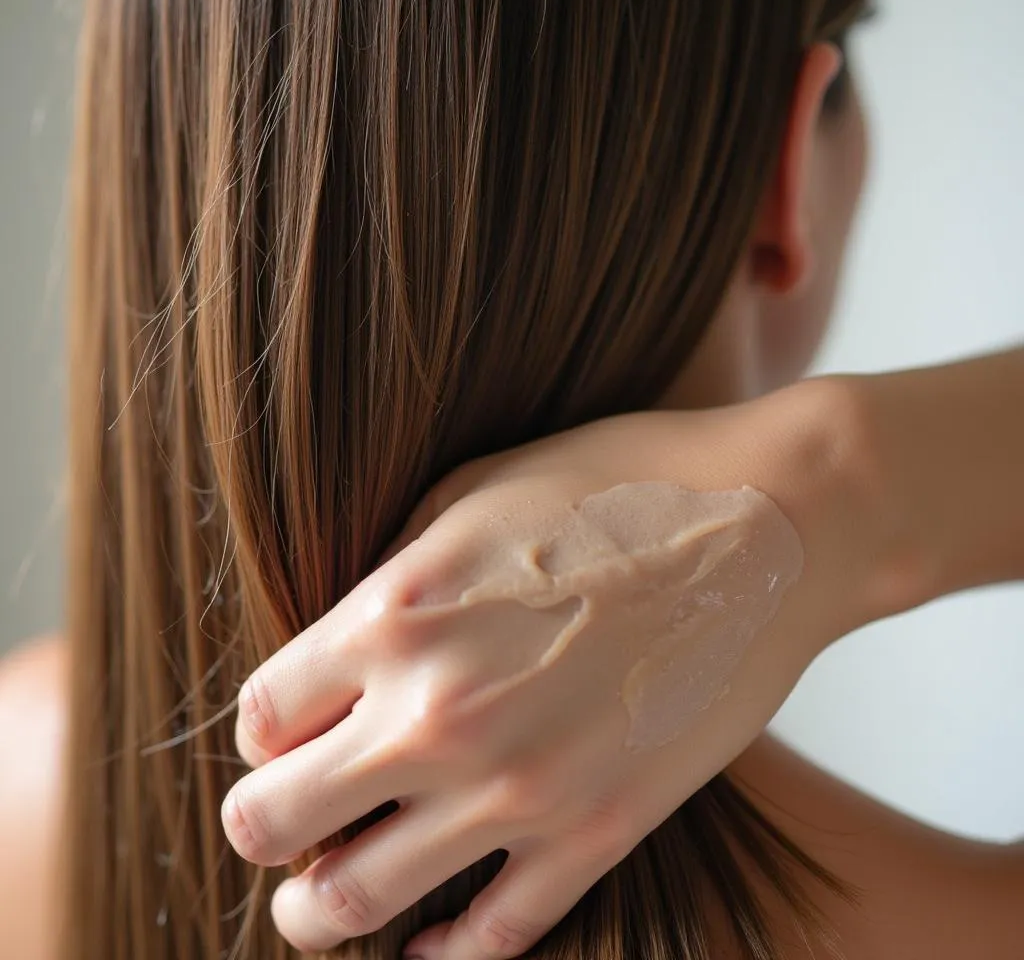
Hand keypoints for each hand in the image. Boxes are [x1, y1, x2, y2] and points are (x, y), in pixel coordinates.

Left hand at [220, 383, 875, 958]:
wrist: (772, 521)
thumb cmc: (618, 484)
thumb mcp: (473, 492)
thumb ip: (387, 578)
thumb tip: (334, 655)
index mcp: (396, 616)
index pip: (259, 716)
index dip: (265, 729)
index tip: (294, 727)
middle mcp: (438, 713)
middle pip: (270, 823)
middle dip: (263, 825)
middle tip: (288, 815)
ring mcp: (519, 785)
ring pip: (350, 902)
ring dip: (314, 908)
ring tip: (320, 893)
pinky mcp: (598, 832)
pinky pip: (487, 937)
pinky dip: (438, 951)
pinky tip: (428, 933)